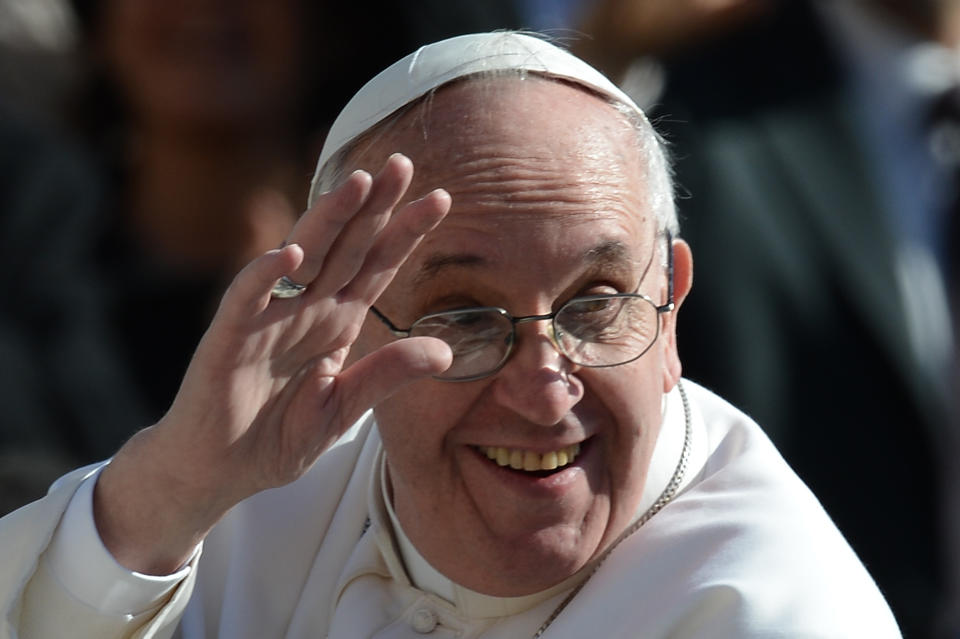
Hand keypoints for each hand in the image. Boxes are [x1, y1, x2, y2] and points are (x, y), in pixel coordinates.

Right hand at [94, 154, 451, 573]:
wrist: (220, 470)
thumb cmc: (278, 437)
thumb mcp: (345, 408)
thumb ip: (387, 376)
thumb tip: (445, 351)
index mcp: (338, 322)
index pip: (377, 267)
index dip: (405, 233)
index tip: (440, 198)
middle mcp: (307, 310)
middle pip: (346, 247)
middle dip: (374, 207)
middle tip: (401, 163)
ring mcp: (269, 318)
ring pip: (303, 257)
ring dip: (328, 220)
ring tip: (357, 183)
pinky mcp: (230, 338)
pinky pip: (247, 299)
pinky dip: (265, 276)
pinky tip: (289, 254)